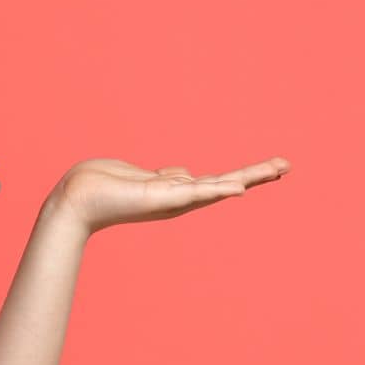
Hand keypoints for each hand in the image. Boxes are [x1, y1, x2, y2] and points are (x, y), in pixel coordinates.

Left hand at [45, 155, 290, 235]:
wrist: (77, 199)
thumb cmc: (103, 186)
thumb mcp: (144, 177)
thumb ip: (167, 176)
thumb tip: (184, 172)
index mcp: (176, 192)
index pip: (216, 181)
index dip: (244, 175)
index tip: (270, 168)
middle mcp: (180, 199)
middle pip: (226, 183)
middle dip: (257, 174)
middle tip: (287, 165)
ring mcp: (173, 199)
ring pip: (219, 186)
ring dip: (249, 177)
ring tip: (276, 168)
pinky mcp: (163, 197)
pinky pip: (196, 193)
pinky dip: (217, 191)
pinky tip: (240, 190)